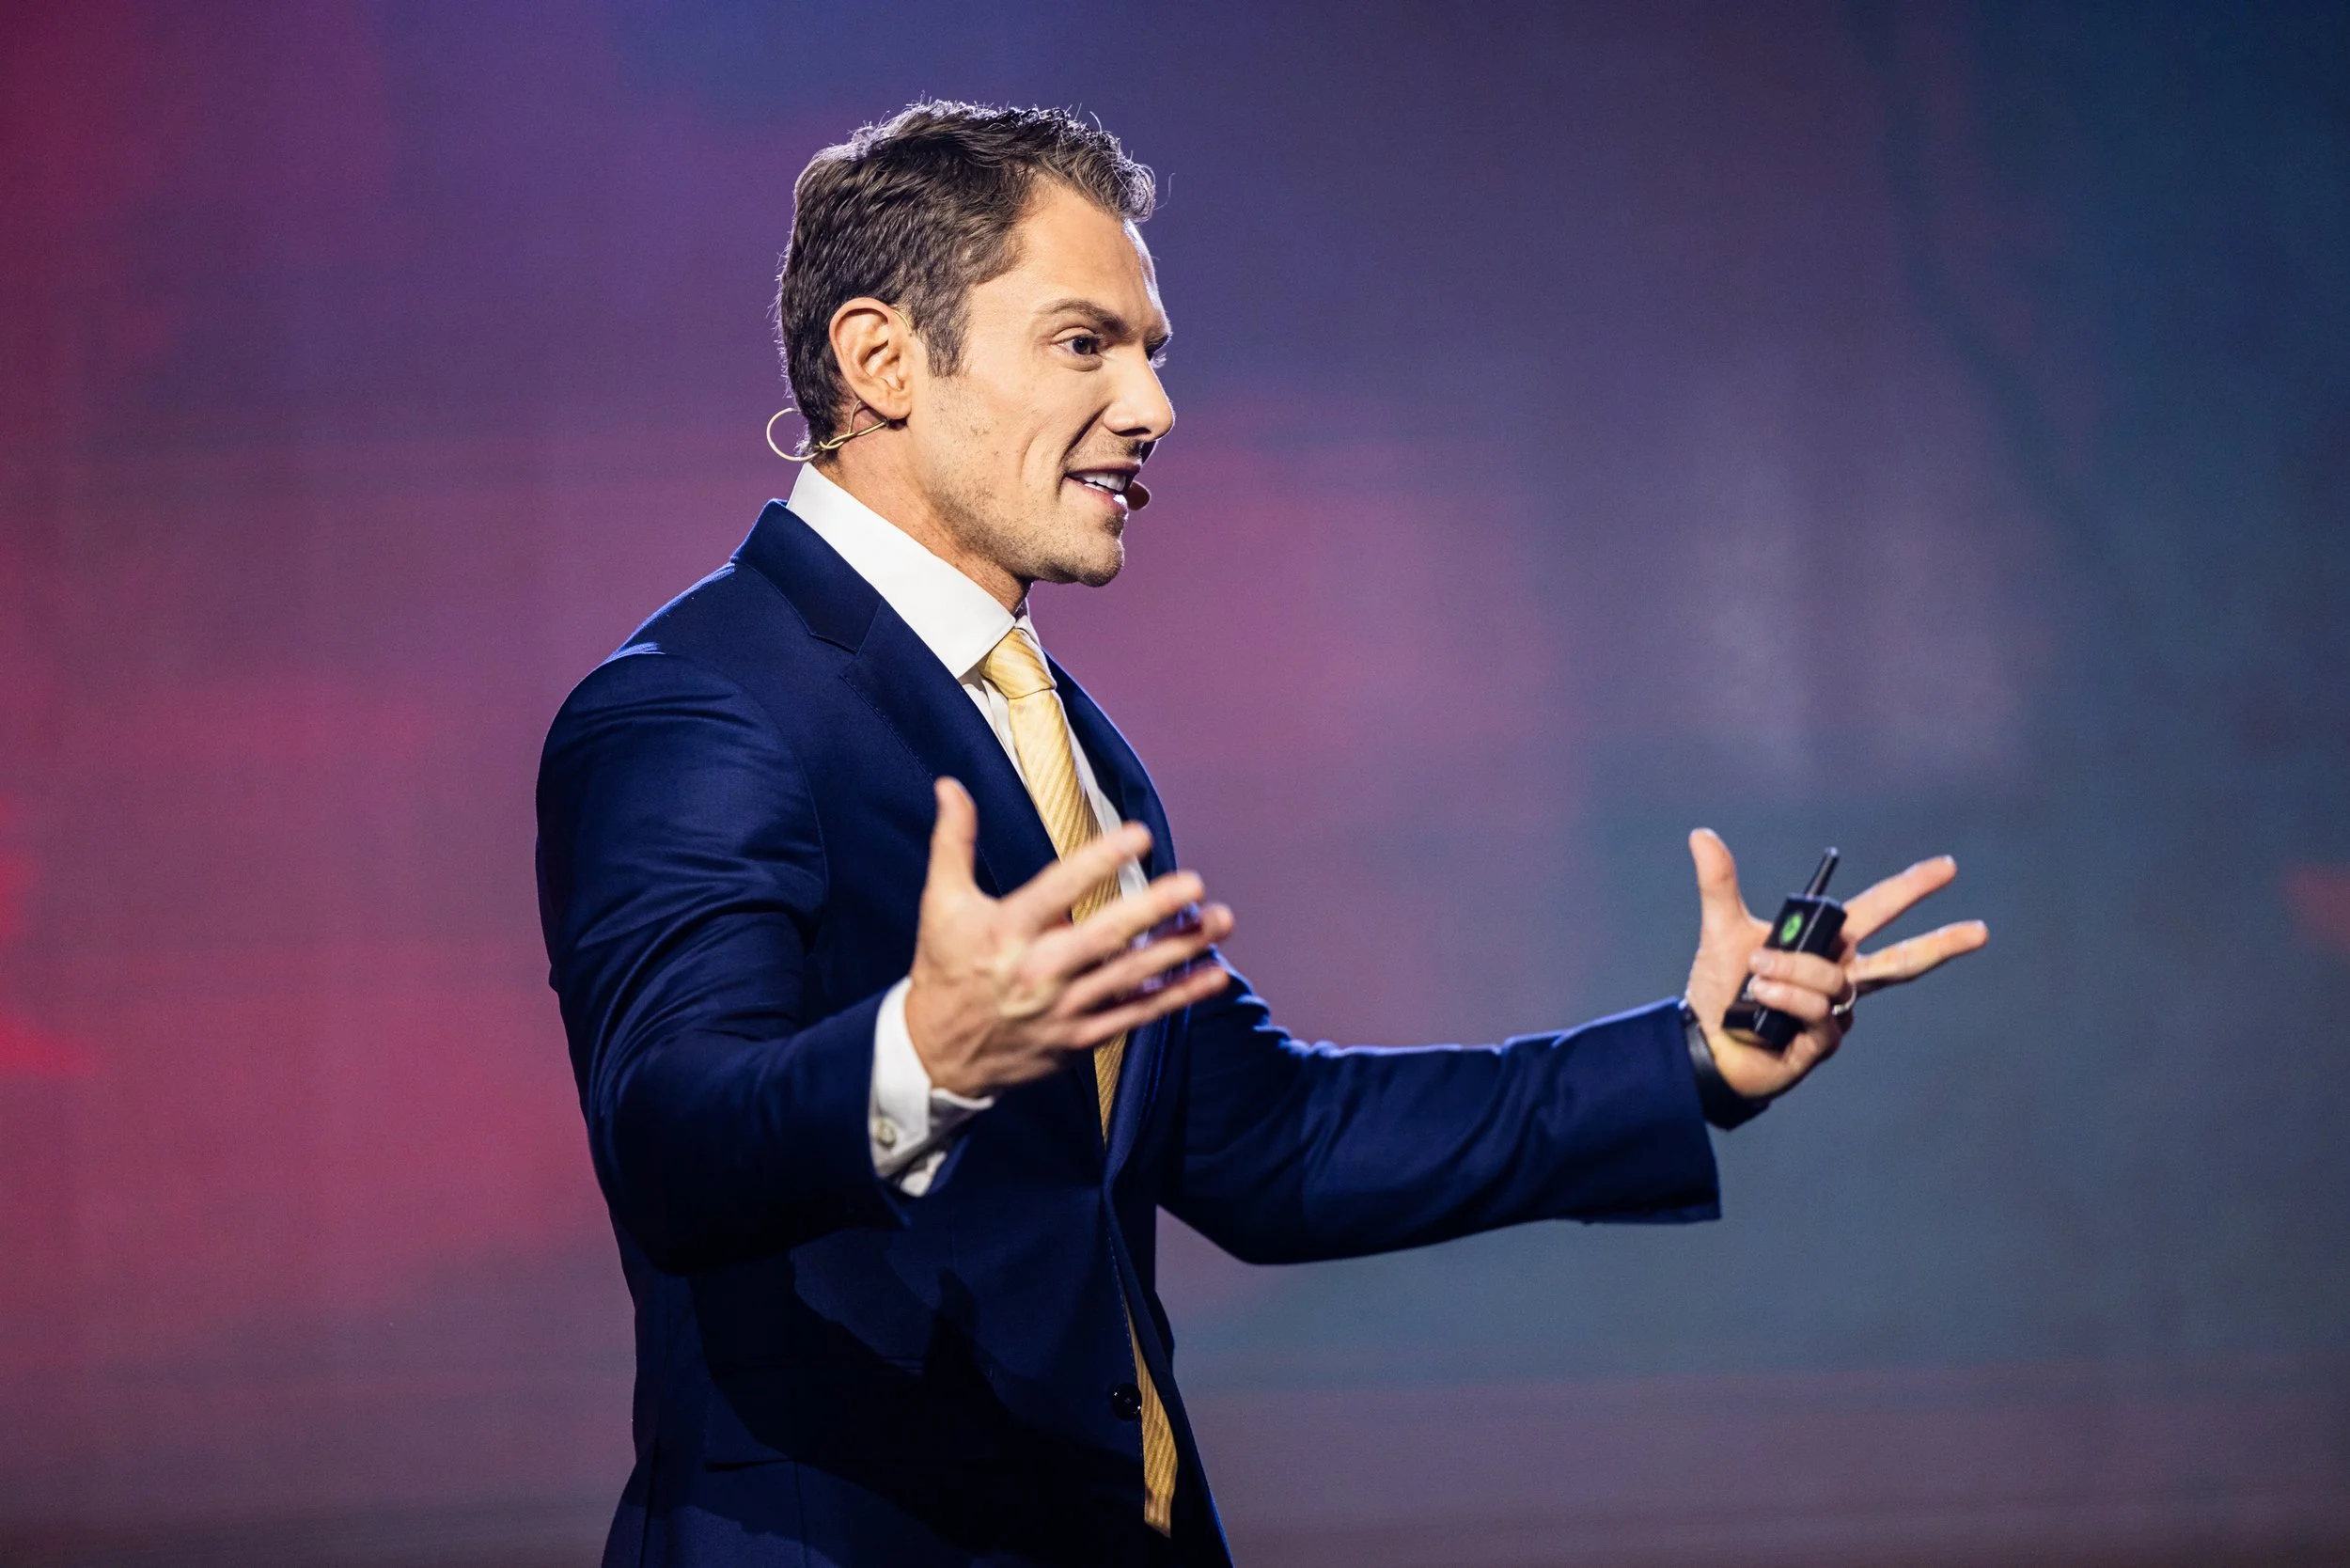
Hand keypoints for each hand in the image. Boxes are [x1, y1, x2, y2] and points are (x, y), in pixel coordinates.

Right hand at [905, 778, 1236, 1098]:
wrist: (938, 1057)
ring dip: (1181, 948)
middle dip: (1154, 909)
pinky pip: (1138, 1014)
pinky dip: (1178, 995)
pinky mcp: (1081, 1038)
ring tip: (1220, 920)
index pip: (1059, 888)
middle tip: (1193, 883)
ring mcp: (1065, 1008)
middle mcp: (1040, 971)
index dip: (1101, 860)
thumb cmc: (945, 970)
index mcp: (1007, 931)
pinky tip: (1214, 974)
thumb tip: (950, 786)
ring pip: (1133, 976)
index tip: (1139, 835)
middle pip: (1106, 936)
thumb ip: (953, 842)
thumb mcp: (941, 903)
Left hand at [1682, 829, 1987, 1100]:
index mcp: (1826, 947)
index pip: (1878, 911)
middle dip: (1941, 944)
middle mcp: (1840, 979)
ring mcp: (1835, 1014)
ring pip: (1835, 981)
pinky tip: (1761, 1003)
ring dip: (1793, 972)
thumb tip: (1701, 835)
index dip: (1911, 889)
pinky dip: (1786, 1000)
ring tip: (1755, 974)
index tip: (1947, 868)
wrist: (1703, 1043)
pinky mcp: (1822, 1044)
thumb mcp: (1721, 930)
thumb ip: (1718, 883)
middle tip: (1980, 931)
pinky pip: (1818, 1013)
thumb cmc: (1720, 990)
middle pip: (1902, 960)